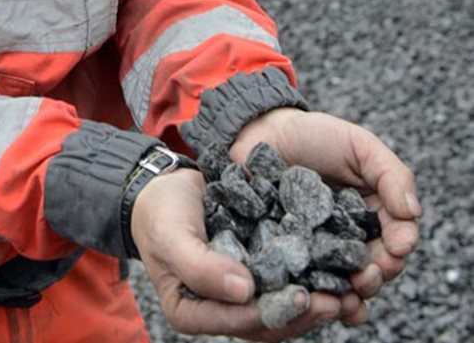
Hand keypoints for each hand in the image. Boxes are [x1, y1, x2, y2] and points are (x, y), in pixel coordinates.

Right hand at [133, 168, 347, 339]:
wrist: (163, 186)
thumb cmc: (160, 213)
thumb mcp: (171, 236)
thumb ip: (200, 267)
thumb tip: (245, 292)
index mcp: (193, 312)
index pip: (238, 323)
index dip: (272, 313)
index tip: (302, 298)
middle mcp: (220, 310)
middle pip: (267, 323)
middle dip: (304, 314)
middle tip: (338, 300)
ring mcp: (240, 293)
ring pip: (282, 308)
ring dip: (315, 302)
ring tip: (349, 290)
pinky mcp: (256, 271)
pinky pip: (285, 281)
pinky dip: (311, 277)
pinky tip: (337, 268)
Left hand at [230, 107, 421, 325]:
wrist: (264, 130)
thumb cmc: (317, 135)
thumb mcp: (360, 145)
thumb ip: (391, 174)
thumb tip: (413, 213)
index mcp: (374, 217)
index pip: (395, 239)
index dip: (399, 247)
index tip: (397, 248)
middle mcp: (350, 240)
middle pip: (371, 268)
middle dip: (375, 277)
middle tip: (368, 276)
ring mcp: (318, 249)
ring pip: (340, 282)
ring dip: (348, 295)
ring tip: (347, 295)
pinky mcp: (288, 253)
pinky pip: (302, 278)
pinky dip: (312, 292)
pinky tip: (316, 297)